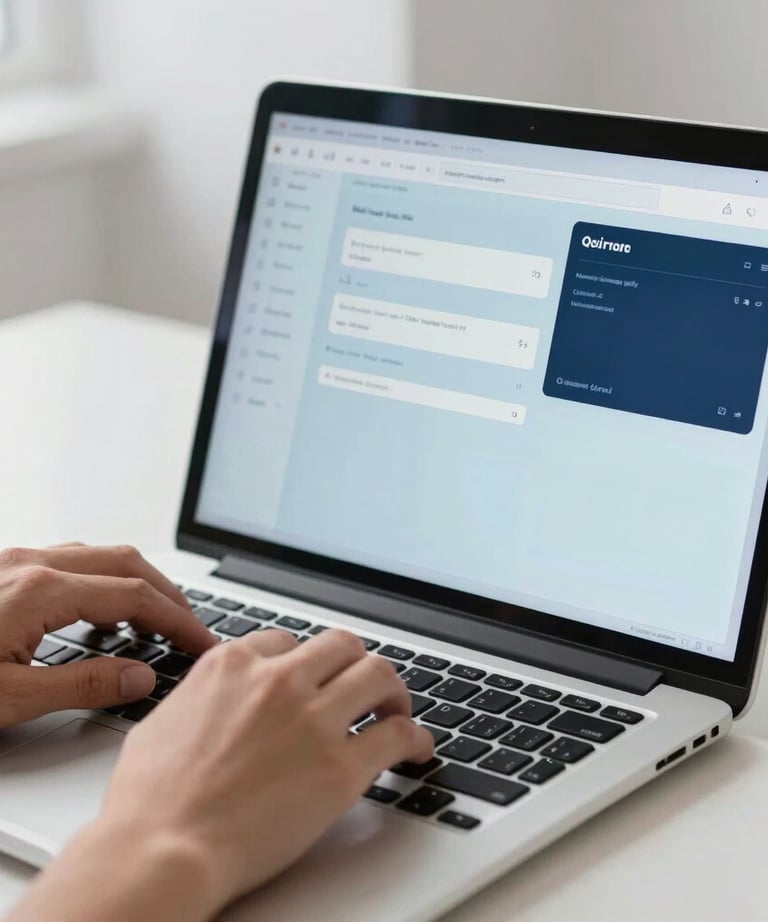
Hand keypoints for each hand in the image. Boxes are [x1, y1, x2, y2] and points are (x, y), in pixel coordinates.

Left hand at [0, 543, 215, 726]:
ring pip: (97, 556)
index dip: (177, 620)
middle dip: (166, 594)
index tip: (201, 641)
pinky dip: (100, 581)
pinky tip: (100, 610)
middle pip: (125, 562)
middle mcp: (29, 564)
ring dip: (134, 582)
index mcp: (39, 591)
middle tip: (189, 628)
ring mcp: (13, 561)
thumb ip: (81, 686)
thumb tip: (139, 679)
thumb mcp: (9, 697)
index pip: (134, 596)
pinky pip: (68, 561)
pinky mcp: (1, 570)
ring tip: (154, 620)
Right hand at [75, 629, 431, 919]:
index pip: (288, 642)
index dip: (305, 663)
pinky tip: (416, 748)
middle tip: (363, 686)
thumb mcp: (162, 722)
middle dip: (354, 663)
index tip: (313, 680)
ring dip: (392, 691)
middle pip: (341, 646)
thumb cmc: (150, 800)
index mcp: (234, 666)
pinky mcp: (340, 766)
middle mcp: (278, 681)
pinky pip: (397, 735)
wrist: (162, 849)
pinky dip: (415, 738)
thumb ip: (198, 698)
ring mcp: (313, 720)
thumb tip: (209, 700)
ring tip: (397, 709)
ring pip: (378, 675)